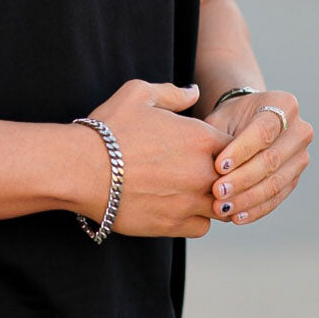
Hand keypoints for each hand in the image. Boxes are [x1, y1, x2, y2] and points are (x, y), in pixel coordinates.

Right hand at [85, 80, 229, 238]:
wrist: (81, 169)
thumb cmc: (109, 129)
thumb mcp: (139, 95)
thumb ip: (173, 93)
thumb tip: (194, 91)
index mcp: (200, 137)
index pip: (237, 146)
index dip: (224, 146)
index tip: (208, 148)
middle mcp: (202, 172)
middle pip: (234, 179)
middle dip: (223, 175)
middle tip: (201, 171)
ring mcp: (190, 202)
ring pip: (222, 206)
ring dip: (212, 199)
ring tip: (191, 191)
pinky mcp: (174, 225)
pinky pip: (202, 227)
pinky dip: (196, 219)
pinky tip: (179, 207)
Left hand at [206, 91, 311, 225]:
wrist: (247, 123)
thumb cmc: (230, 119)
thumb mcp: (221, 118)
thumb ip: (218, 137)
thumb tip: (214, 169)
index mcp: (283, 104)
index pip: (263, 131)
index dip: (241, 151)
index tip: (218, 166)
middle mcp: (300, 130)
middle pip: (272, 160)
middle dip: (242, 179)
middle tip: (217, 192)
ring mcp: (301, 156)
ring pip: (275, 182)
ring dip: (248, 199)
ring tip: (223, 208)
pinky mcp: (295, 178)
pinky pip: (277, 198)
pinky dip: (256, 209)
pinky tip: (236, 217)